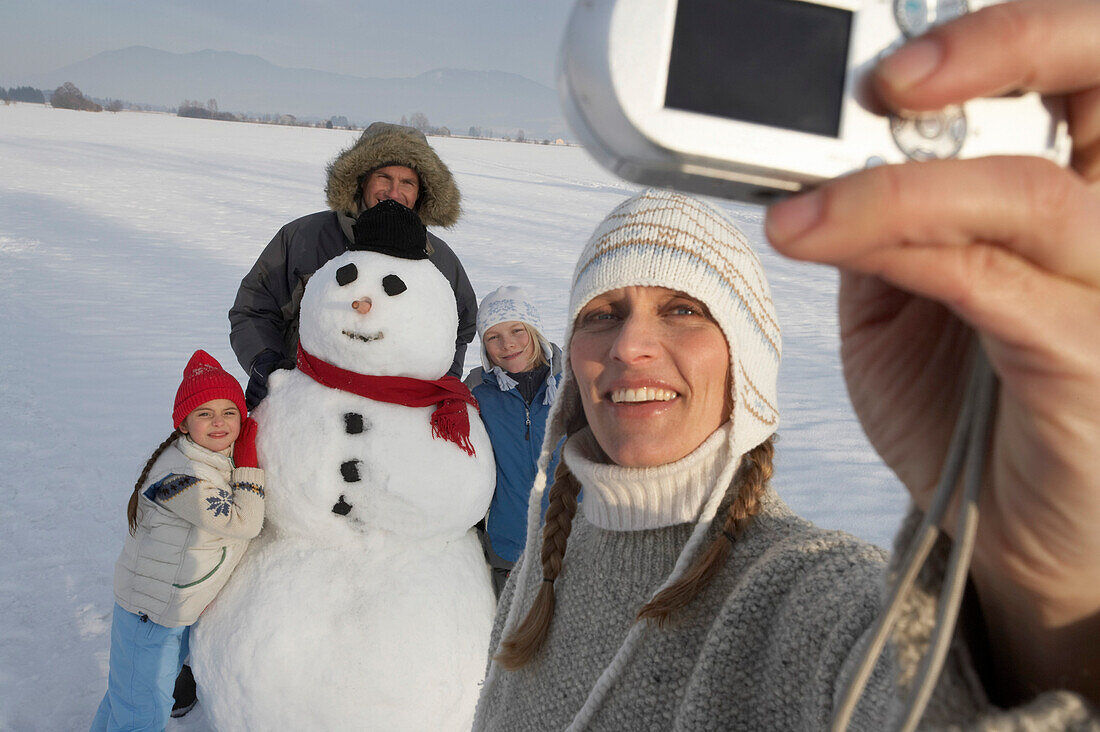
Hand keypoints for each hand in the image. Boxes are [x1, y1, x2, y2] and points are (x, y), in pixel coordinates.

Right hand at [234, 417, 259, 468]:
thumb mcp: (239, 456)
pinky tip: (255, 423)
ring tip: (251, 419)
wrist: (244, 469)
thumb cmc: (243, 464)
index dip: (240, 429)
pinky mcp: (250, 444)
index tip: (242, 423)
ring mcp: (245, 443)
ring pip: (246, 431)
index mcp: (237, 445)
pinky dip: (253, 428)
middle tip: (246, 418)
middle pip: (242, 431)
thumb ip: (240, 451)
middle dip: (244, 424)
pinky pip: (251, 434)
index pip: (238, 435)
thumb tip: (241, 450)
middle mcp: (240, 443)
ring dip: (249, 424)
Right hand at [245, 350, 294, 408]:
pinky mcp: (251, 393)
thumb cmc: (276, 367)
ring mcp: (252, 386)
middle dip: (257, 390)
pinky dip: (249, 404)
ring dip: (252, 398)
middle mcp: (255, 378)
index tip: (264, 381)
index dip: (261, 377)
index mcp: (261, 369)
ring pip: (249, 392)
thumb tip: (291, 365)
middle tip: (263, 395)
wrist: (266, 367)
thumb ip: (285, 364)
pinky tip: (252, 409)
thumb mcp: (281, 363)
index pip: (259, 372)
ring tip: (257, 403)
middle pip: (253, 384)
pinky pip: (248, 399)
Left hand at [765, 0, 1099, 702]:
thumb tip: (822, 163)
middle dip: (1002, 45)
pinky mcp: (1085, 357)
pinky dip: (900, 249)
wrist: (1005, 527)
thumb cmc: (965, 407)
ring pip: (1028, 193)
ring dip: (893, 189)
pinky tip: (826, 243)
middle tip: (888, 83)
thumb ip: (883, 228)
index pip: (1068, 66)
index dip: (991, 34)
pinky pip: (992, 280)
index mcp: (1079, 184)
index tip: (880, 66)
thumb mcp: (903, 300)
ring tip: (799, 211)